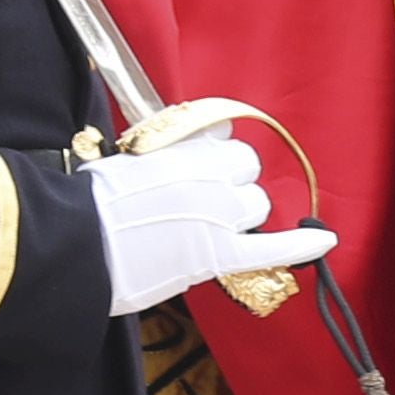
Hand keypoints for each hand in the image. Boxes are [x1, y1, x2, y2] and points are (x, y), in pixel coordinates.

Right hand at [89, 126, 333, 316]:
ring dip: (242, 217)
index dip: (219, 160)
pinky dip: (302, 245)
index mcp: (183, 149)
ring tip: (209, 231)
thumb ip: (168, 150)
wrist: (68, 244)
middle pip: (247, 173)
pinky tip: (325, 240)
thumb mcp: (126, 158)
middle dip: (233, 187)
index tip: (205, 171)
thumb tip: (202, 139)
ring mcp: (216, 216)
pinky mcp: (216, 254)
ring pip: (257, 207)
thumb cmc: (85, 204)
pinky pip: (273, 248)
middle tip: (203, 206)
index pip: (227, 141)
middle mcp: (207, 176)